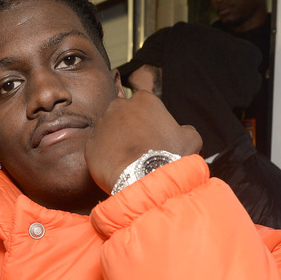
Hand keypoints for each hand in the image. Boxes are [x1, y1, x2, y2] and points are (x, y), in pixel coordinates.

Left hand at [84, 90, 200, 192]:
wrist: (145, 179)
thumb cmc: (169, 156)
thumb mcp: (190, 139)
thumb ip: (185, 129)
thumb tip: (182, 132)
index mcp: (143, 99)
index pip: (144, 104)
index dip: (149, 119)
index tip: (153, 134)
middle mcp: (118, 107)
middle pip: (123, 114)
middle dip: (129, 127)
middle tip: (140, 147)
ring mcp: (101, 125)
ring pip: (108, 130)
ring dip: (116, 141)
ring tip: (128, 159)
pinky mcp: (90, 145)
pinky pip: (97, 149)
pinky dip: (105, 156)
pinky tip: (117, 167)